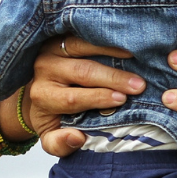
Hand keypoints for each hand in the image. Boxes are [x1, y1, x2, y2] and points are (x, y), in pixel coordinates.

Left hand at [21, 37, 144, 156]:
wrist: (37, 92)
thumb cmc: (53, 116)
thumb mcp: (51, 137)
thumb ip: (60, 144)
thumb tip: (77, 138)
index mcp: (43, 96)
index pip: (71, 98)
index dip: (98, 98)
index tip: (122, 100)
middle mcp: (44, 69)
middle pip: (81, 72)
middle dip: (112, 78)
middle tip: (138, 84)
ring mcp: (52, 49)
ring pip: (82, 46)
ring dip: (111, 51)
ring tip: (136, 56)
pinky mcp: (60, 35)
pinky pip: (83, 33)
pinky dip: (105, 36)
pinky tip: (125, 40)